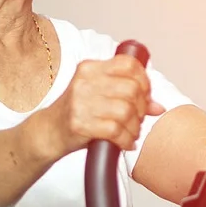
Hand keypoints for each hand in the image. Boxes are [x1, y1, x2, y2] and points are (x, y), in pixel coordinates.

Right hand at [50, 55, 165, 153]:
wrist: (48, 132)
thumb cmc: (77, 113)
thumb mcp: (98, 96)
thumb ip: (126, 95)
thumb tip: (157, 106)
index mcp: (90, 68)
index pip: (127, 64)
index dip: (144, 80)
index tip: (146, 95)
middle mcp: (84, 82)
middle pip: (131, 89)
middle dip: (142, 107)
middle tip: (139, 118)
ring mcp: (81, 103)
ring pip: (126, 110)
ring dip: (135, 126)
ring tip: (132, 132)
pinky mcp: (80, 124)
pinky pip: (116, 130)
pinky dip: (126, 139)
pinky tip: (125, 142)